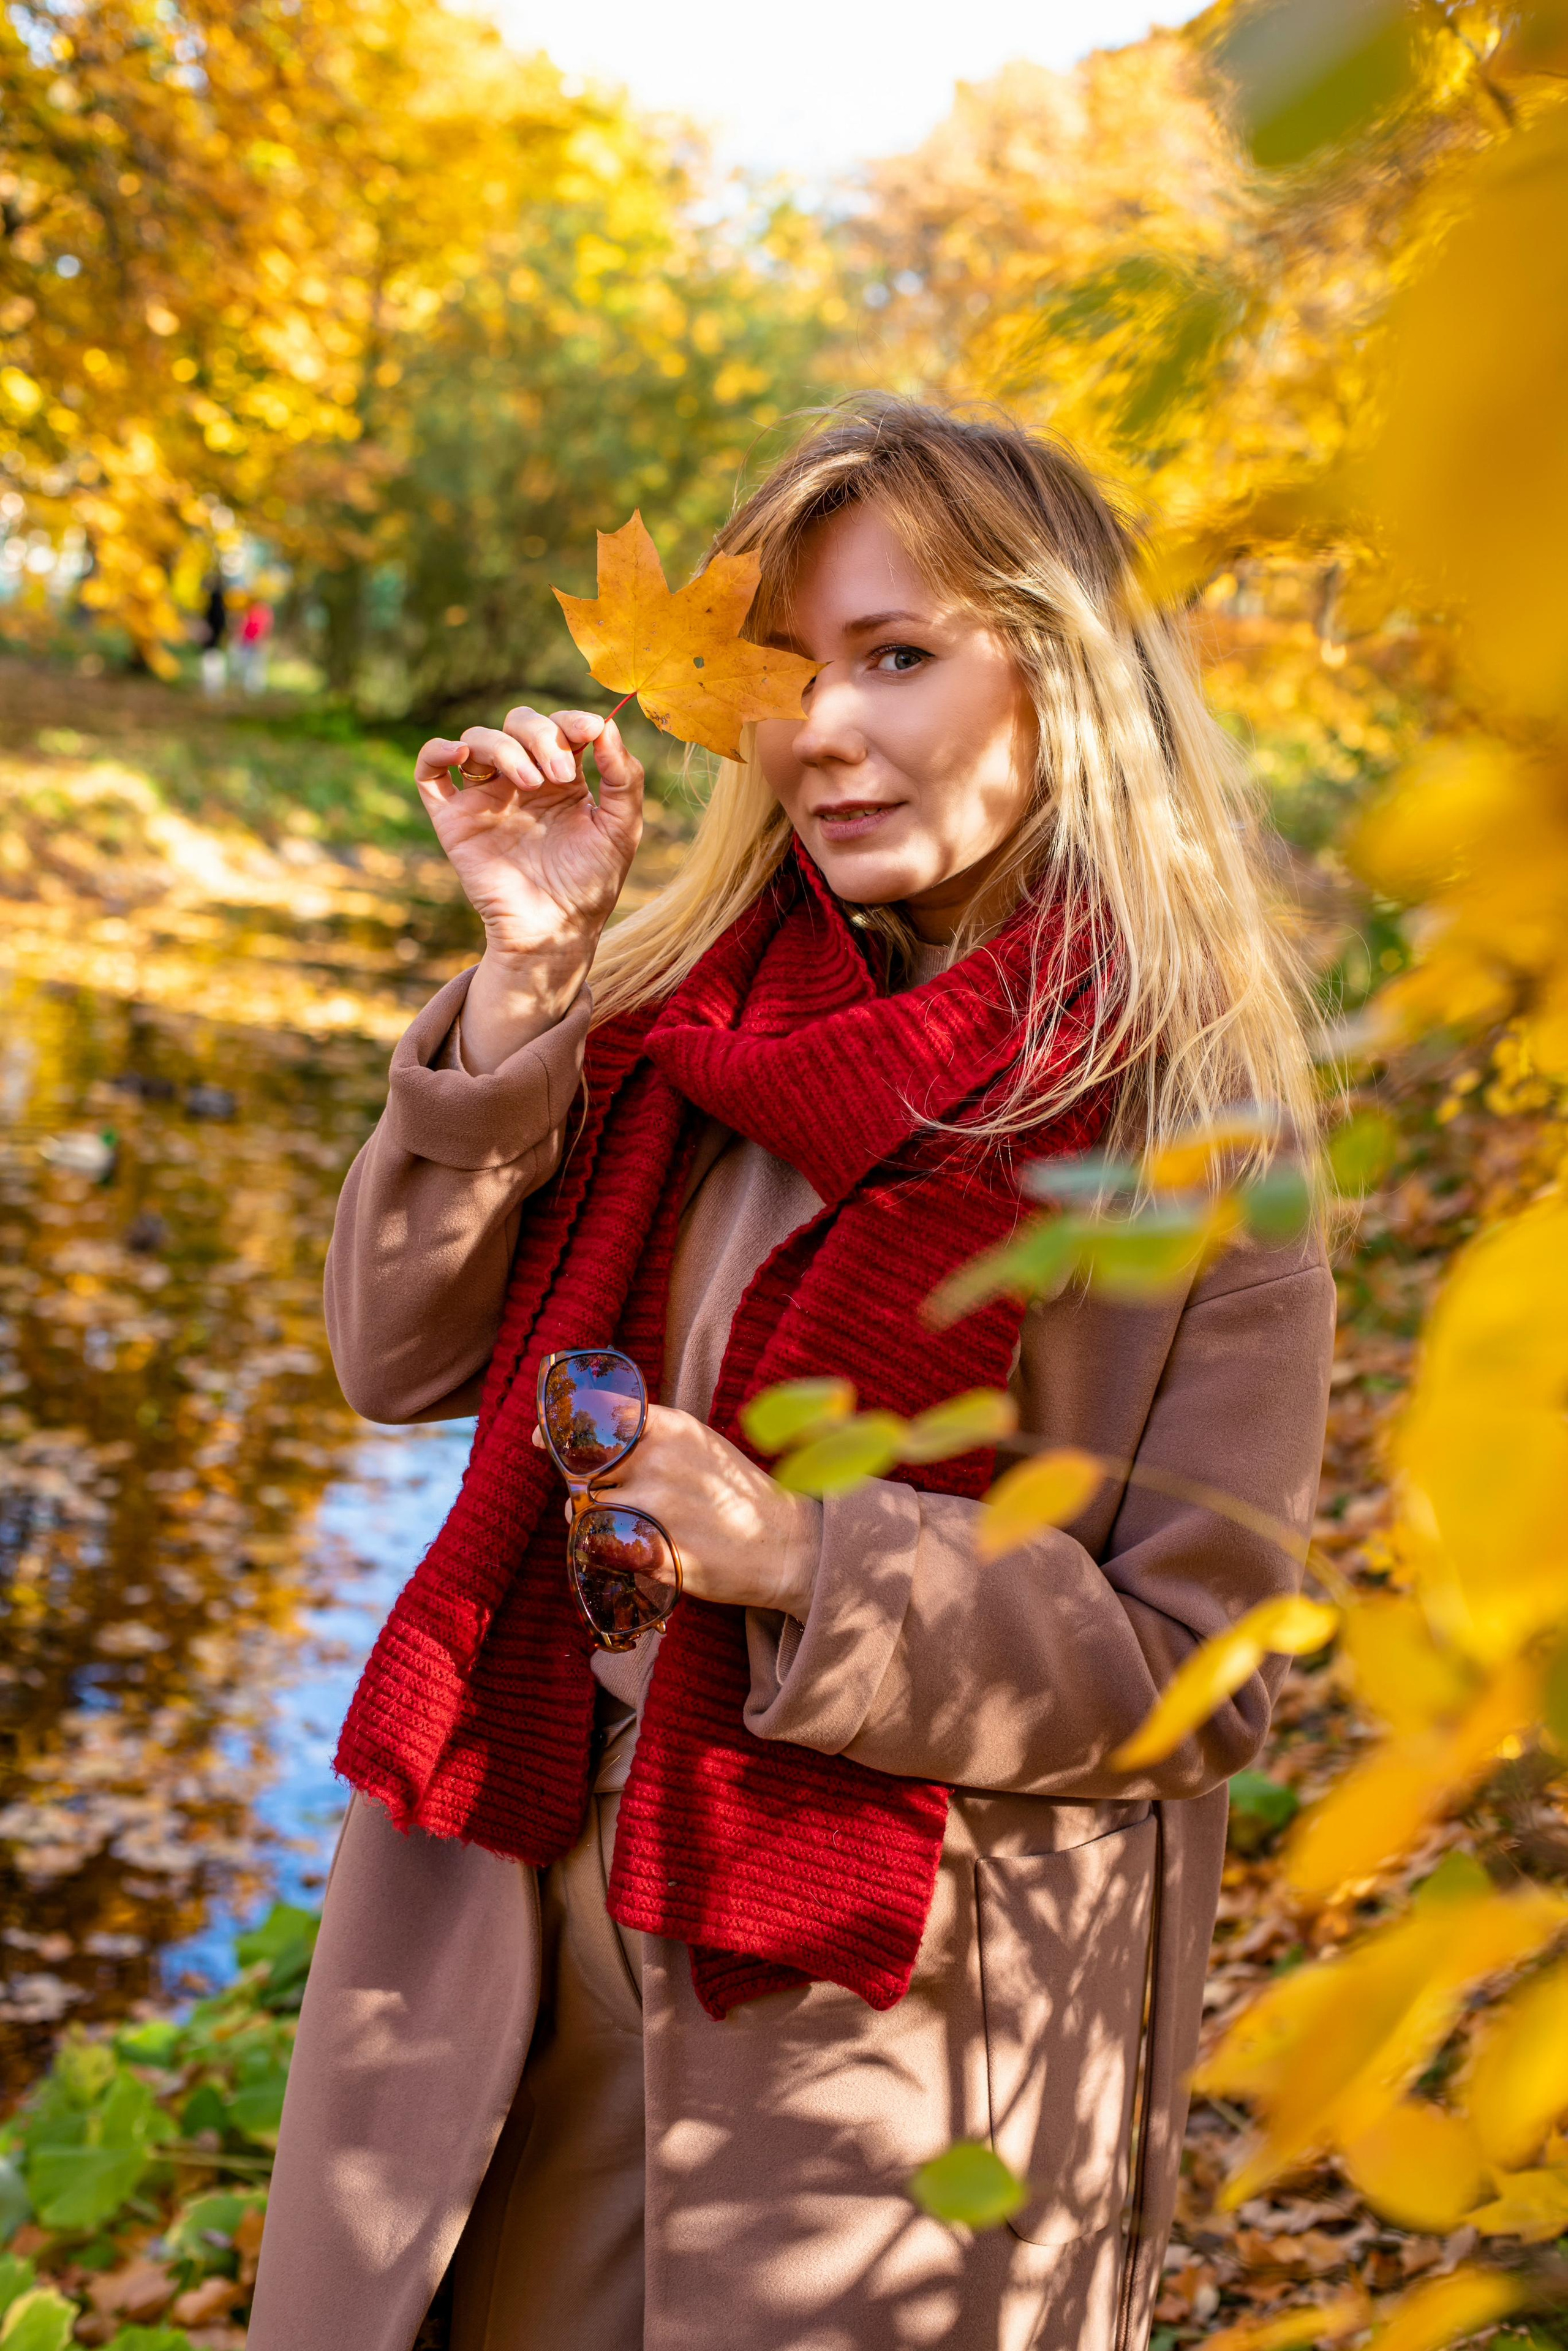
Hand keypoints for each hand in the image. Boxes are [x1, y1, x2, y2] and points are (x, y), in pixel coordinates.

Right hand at [413, 706, 642, 1068]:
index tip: (590, 732)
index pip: (560, 726)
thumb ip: (624, 776)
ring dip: (505, 749)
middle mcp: (522, 780)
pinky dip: (437, 750)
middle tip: (560, 776)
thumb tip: (608, 724)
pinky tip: (461, 755)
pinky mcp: (454, 818)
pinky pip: (429, 772)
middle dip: (541, 737)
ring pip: (478, 738)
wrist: (554, 931)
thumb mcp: (622, 828)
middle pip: (518, 723)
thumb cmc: (591, 884)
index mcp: (563, 777)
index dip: (572, 720)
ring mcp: (485, 796)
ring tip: (529, 784)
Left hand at [534, 1404, 821, 1621]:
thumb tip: (576, 1437)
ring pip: (584, 1512)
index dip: (561, 1429)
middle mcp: (658, 1462)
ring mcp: (657, 1509)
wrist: (788, 1544)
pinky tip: (624, 1550)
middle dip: (580, 1484)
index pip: (595, 1418)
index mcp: (670, 1428)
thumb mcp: (696, 1444)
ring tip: (616, 1526)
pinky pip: (600, 1549)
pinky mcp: (657, 1553)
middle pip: (582, 1470)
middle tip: (602, 1495)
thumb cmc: (736, 1492)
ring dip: (586, 1520)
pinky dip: (601, 1550)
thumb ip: (645, 1436)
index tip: (539, 1439)